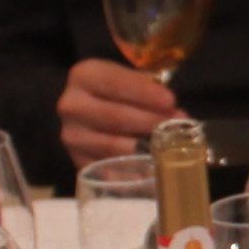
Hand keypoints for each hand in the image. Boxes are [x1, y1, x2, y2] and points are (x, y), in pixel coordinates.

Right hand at [58, 57, 181, 169]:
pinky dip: (133, 171)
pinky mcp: (78, 161)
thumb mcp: (128, 77)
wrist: (88, 110)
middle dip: (150, 122)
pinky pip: (109, 170)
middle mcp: (72, 106)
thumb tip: (171, 109)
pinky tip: (153, 168)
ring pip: (113, 146)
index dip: (145, 94)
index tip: (170, 100)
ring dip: (145, 147)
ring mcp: (73, 137)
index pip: (115, 84)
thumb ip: (147, 87)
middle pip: (116, 117)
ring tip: (170, 146)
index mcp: (84, 76)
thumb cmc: (117, 90)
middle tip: (176, 127)